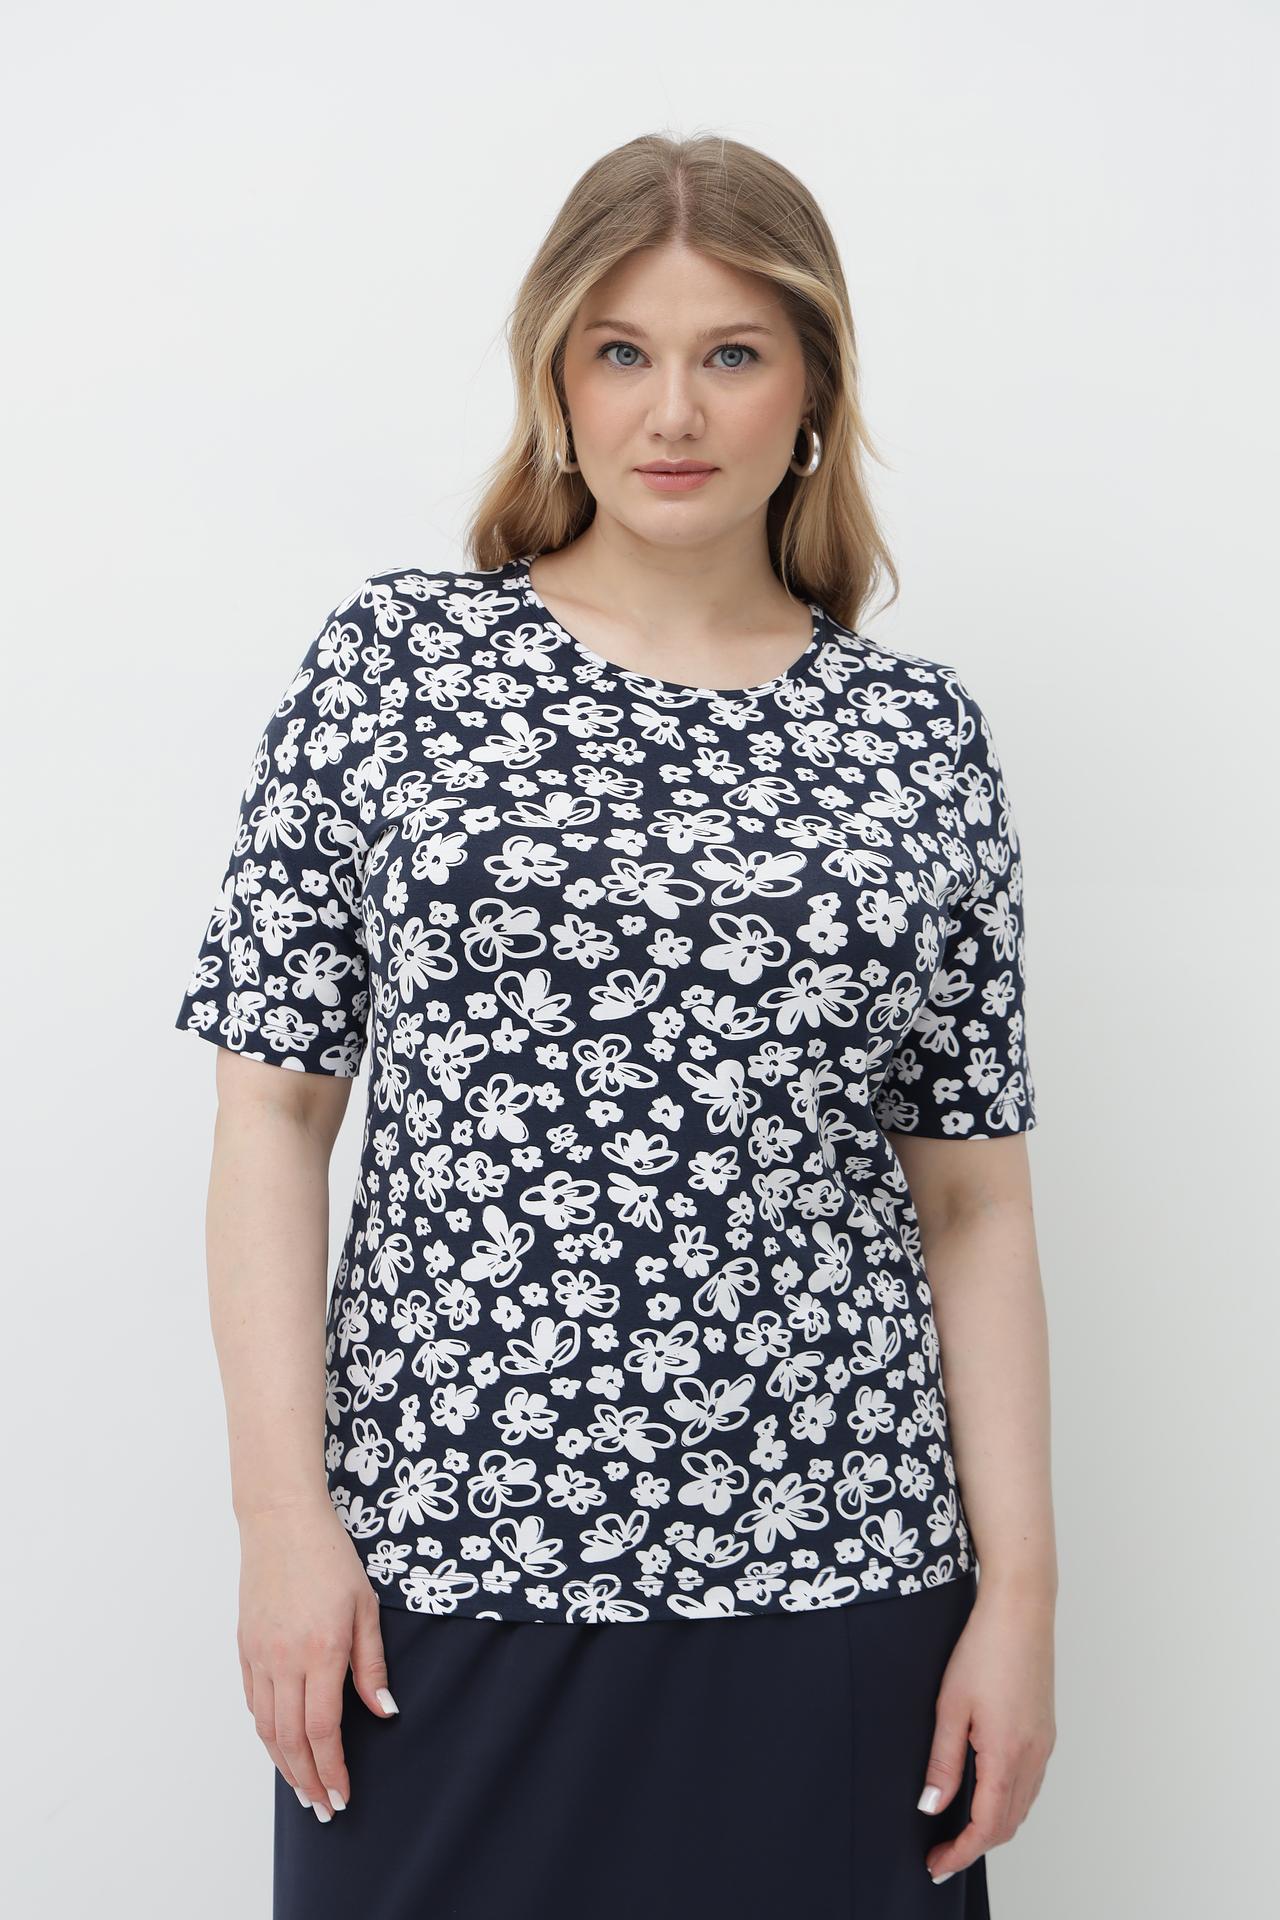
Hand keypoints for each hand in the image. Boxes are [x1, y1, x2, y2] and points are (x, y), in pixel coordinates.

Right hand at [236, 1493, 398, 1821]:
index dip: (333, 1769)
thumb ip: (372, 1665)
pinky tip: (280, 1745)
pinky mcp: (245, 1647)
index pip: (324, 1730)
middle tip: (323, 1808)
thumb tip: (385, 1712)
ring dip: (284, 1765)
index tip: (342, 1796)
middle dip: (308, 1780)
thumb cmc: (330, 1558)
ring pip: (268, 1728)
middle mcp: (285, 1661)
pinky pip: (254, 1703)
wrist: (281, 1522)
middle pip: (292, 1740)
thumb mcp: (365, 1607)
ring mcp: (260, 1655)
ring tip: (302, 1789)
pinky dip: (267, 1732)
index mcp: (321, 1652)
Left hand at [916, 1579, 1055, 1883]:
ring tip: (958, 1831)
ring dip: (993, 1826)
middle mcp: (1033, 1756)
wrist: (1021, 1609)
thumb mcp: (950, 1706)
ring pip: (1022, 1805)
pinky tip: (985, 1793)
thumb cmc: (984, 1648)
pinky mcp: (1045, 1730)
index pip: (987, 1826)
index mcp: (1007, 1755)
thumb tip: (931, 1806)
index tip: (937, 1865)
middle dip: (975, 1846)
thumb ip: (943, 1762)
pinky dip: (1008, 1802)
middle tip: (941, 1854)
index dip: (961, 1852)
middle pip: (1008, 1823)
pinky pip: (1030, 1783)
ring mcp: (1044, 1744)